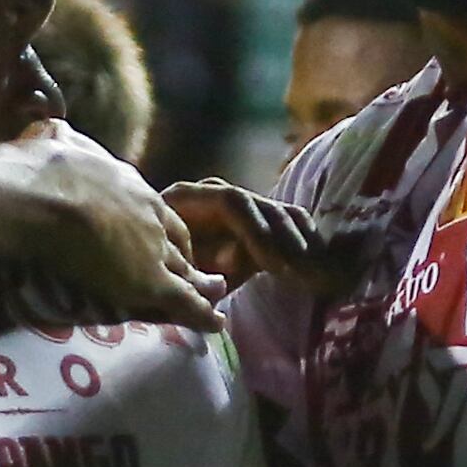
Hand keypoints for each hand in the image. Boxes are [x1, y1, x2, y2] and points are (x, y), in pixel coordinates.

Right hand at [6, 121, 225, 330]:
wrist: (43, 198)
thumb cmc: (39, 170)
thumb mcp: (54, 139)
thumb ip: (60, 138)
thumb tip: (53, 128)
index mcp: (127, 182)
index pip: (151, 207)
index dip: (154, 223)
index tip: (154, 233)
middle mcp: (149, 212)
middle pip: (176, 236)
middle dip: (185, 251)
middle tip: (191, 265)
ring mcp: (153, 247)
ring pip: (185, 268)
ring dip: (200, 281)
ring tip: (214, 291)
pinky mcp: (152, 280)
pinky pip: (184, 300)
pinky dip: (201, 313)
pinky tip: (214, 323)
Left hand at [161, 178, 349, 295]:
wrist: (150, 267)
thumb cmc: (155, 273)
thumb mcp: (170, 274)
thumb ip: (194, 272)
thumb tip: (227, 268)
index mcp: (188, 198)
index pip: (234, 202)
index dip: (258, 233)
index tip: (273, 268)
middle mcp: (214, 192)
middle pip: (262, 206)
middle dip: (284, 240)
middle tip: (299, 272)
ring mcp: (236, 203)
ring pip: (279, 213)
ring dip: (298, 243)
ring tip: (312, 274)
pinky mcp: (255, 219)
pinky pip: (288, 222)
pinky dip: (305, 242)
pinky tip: (317, 268)